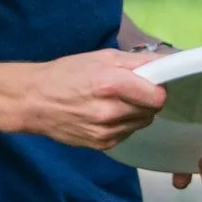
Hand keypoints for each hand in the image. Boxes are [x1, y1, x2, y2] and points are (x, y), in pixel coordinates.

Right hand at [12, 50, 167, 149]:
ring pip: (141, 124)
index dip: (157, 88)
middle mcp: (110, 112)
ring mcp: (106, 132)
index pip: (157, 97)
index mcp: (111, 84)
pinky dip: (123, 124)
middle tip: (130, 90)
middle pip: (152, 111)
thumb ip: (138, 61)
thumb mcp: (102, 57)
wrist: (34, 101)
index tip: (149, 83)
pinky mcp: (101, 145)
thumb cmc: (67, 73)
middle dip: (146, 100)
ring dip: (136, 113)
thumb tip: (167, 62)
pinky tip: (106, 114)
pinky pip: (127, 134)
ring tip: (115, 101)